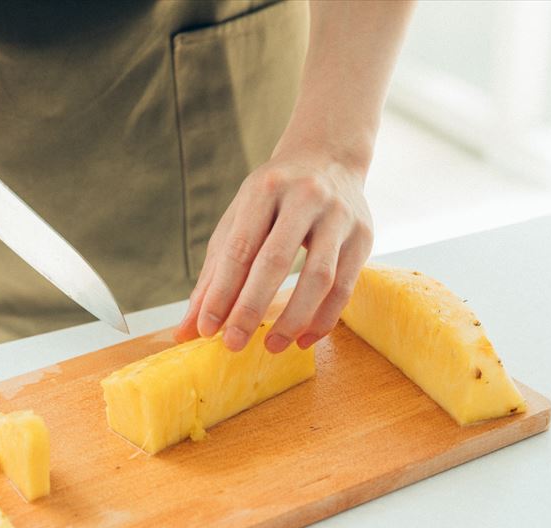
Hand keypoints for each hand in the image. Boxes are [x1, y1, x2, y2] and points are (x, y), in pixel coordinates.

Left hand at [174, 147, 373, 352]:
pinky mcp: (364, 236)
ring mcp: (339, 215)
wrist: (328, 158)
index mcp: (264, 189)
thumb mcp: (238, 220)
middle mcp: (305, 197)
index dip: (221, 292)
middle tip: (233, 344)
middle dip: (251, 308)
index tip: (206, 329)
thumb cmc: (274, 198)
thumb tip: (186, 330)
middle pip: (276, 261)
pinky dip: (323, 318)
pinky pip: (345, 286)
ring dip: (293, 318)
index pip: (239, 248)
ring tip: (272, 346)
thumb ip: (214, 274)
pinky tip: (303, 339)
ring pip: (319, 277)